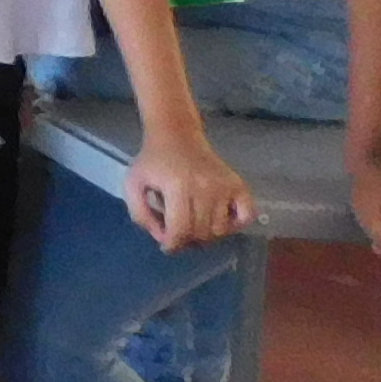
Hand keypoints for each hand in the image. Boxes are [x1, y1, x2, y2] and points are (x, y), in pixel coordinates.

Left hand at [132, 134, 259, 251]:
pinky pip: (247, 216)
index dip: (173, 244)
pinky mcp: (239, 185)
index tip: (167, 245)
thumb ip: (141, 214)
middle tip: (179, 234)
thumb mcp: (133, 184)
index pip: (181, 229)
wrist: (176, 135)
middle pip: (201, 233)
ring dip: (207, 235)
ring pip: (221, 229)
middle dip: (187, 241)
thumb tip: (163, 238)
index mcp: (178, 186)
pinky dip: (236, 225)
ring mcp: (225, 186)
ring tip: (194, 225)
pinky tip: (219, 220)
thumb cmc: (153, 161)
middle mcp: (206, 187)